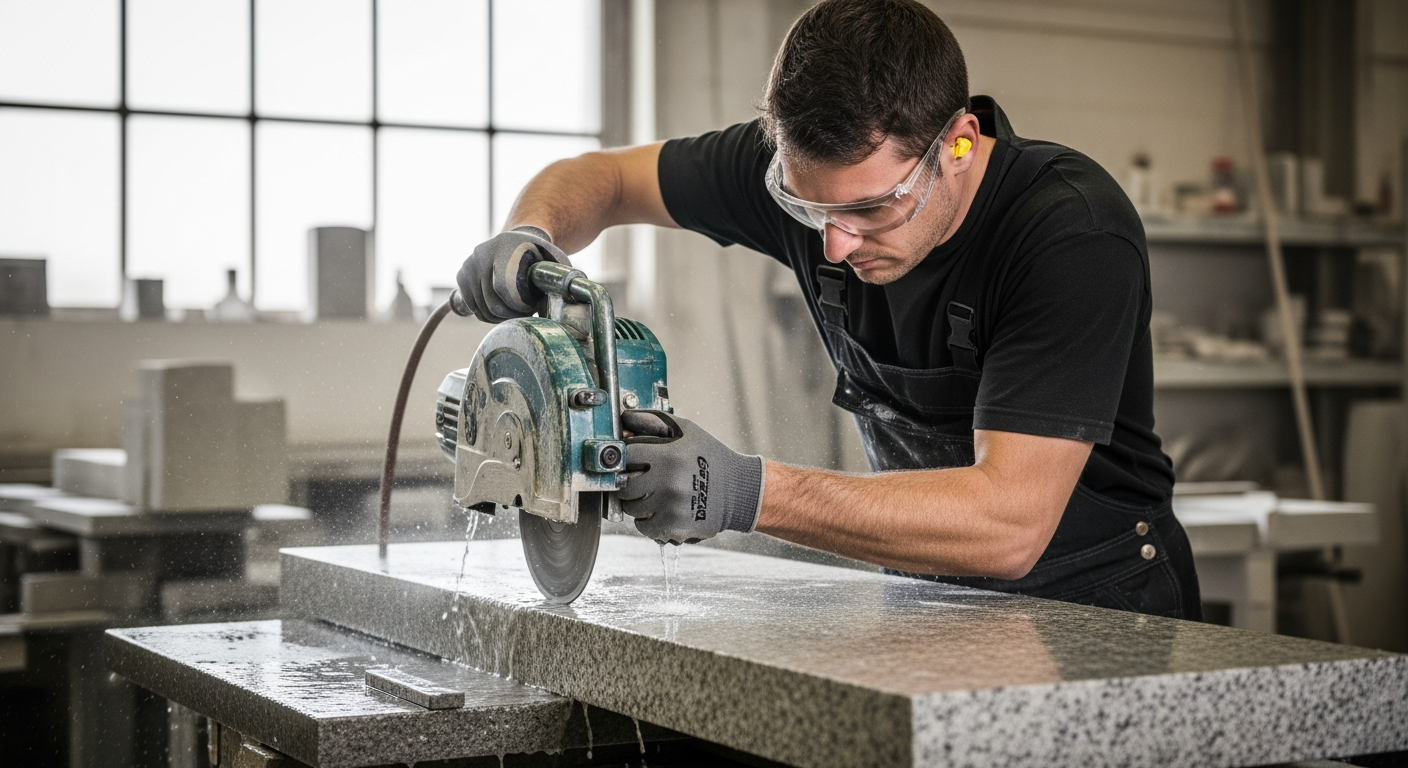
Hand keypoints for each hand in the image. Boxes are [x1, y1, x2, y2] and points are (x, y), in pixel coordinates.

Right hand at [455, 226, 570, 322]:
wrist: (517, 241)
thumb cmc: (540, 255)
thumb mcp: (554, 260)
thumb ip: (558, 277)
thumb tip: (563, 297)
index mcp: (506, 247)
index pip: (502, 287)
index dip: (517, 306)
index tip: (531, 308)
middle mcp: (482, 253)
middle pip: (490, 302)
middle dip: (510, 315)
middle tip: (525, 313)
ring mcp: (469, 264)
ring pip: (480, 308)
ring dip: (499, 317)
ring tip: (516, 311)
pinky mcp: (462, 275)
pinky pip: (472, 307)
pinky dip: (487, 314)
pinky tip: (503, 309)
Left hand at [618, 410, 763, 544]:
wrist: (739, 490)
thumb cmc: (710, 458)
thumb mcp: (686, 431)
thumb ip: (653, 421)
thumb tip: (625, 420)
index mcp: (669, 456)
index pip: (627, 457)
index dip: (627, 458)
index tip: (633, 461)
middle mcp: (669, 483)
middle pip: (625, 487)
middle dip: (630, 483)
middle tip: (641, 480)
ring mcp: (671, 508)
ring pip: (632, 509)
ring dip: (639, 503)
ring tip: (656, 495)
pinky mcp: (675, 528)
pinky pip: (644, 527)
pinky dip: (648, 521)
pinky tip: (662, 510)